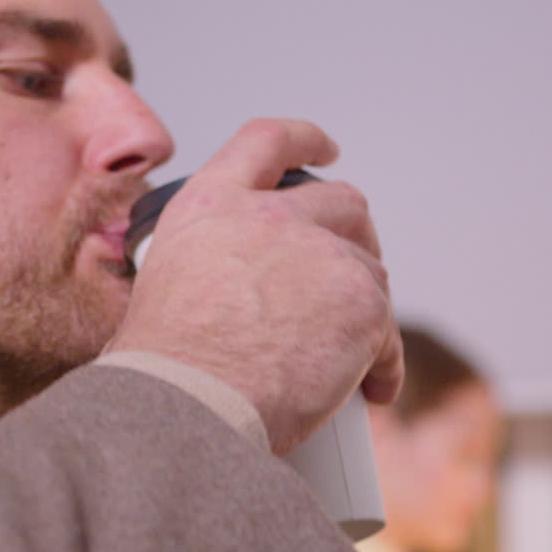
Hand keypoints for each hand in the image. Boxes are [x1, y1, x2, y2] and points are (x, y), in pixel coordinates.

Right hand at [105, 119, 402, 453]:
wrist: (186, 412)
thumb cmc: (163, 372)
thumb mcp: (162, 288)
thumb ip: (205, 268)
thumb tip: (222, 300)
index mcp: (212, 206)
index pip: (268, 141)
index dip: (306, 139)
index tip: (328, 148)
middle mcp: (268, 217)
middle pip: (343, 202)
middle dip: (356, 238)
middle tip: (349, 279)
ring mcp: (321, 254)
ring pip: (370, 270)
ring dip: (365, 311)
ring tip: (347, 361)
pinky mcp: (362, 301)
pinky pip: (389, 331)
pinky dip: (384, 363)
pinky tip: (371, 392)